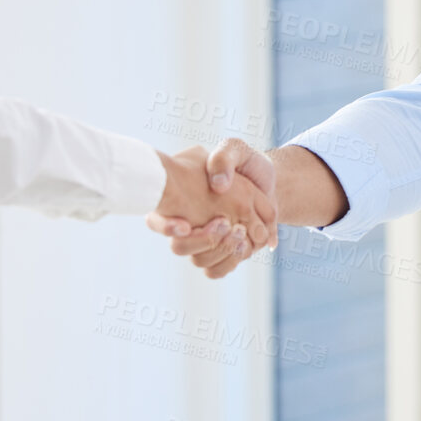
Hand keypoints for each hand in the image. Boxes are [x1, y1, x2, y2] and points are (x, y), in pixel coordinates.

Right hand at [146, 138, 275, 278]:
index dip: (165, 226)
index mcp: (179, 199)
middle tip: (225, 223)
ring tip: (239, 234)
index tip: (183, 225)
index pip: (156, 220)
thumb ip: (222, 159)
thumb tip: (218, 185)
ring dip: (219, 251)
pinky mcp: (221, 252)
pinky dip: (228, 262)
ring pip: (199, 261)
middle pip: (179, 247)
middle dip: (202, 240)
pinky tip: (242, 246)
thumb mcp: (233, 150)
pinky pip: (215, 270)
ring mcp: (203, 239)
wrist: (264, 178)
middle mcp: (185, 222)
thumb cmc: (243, 163)